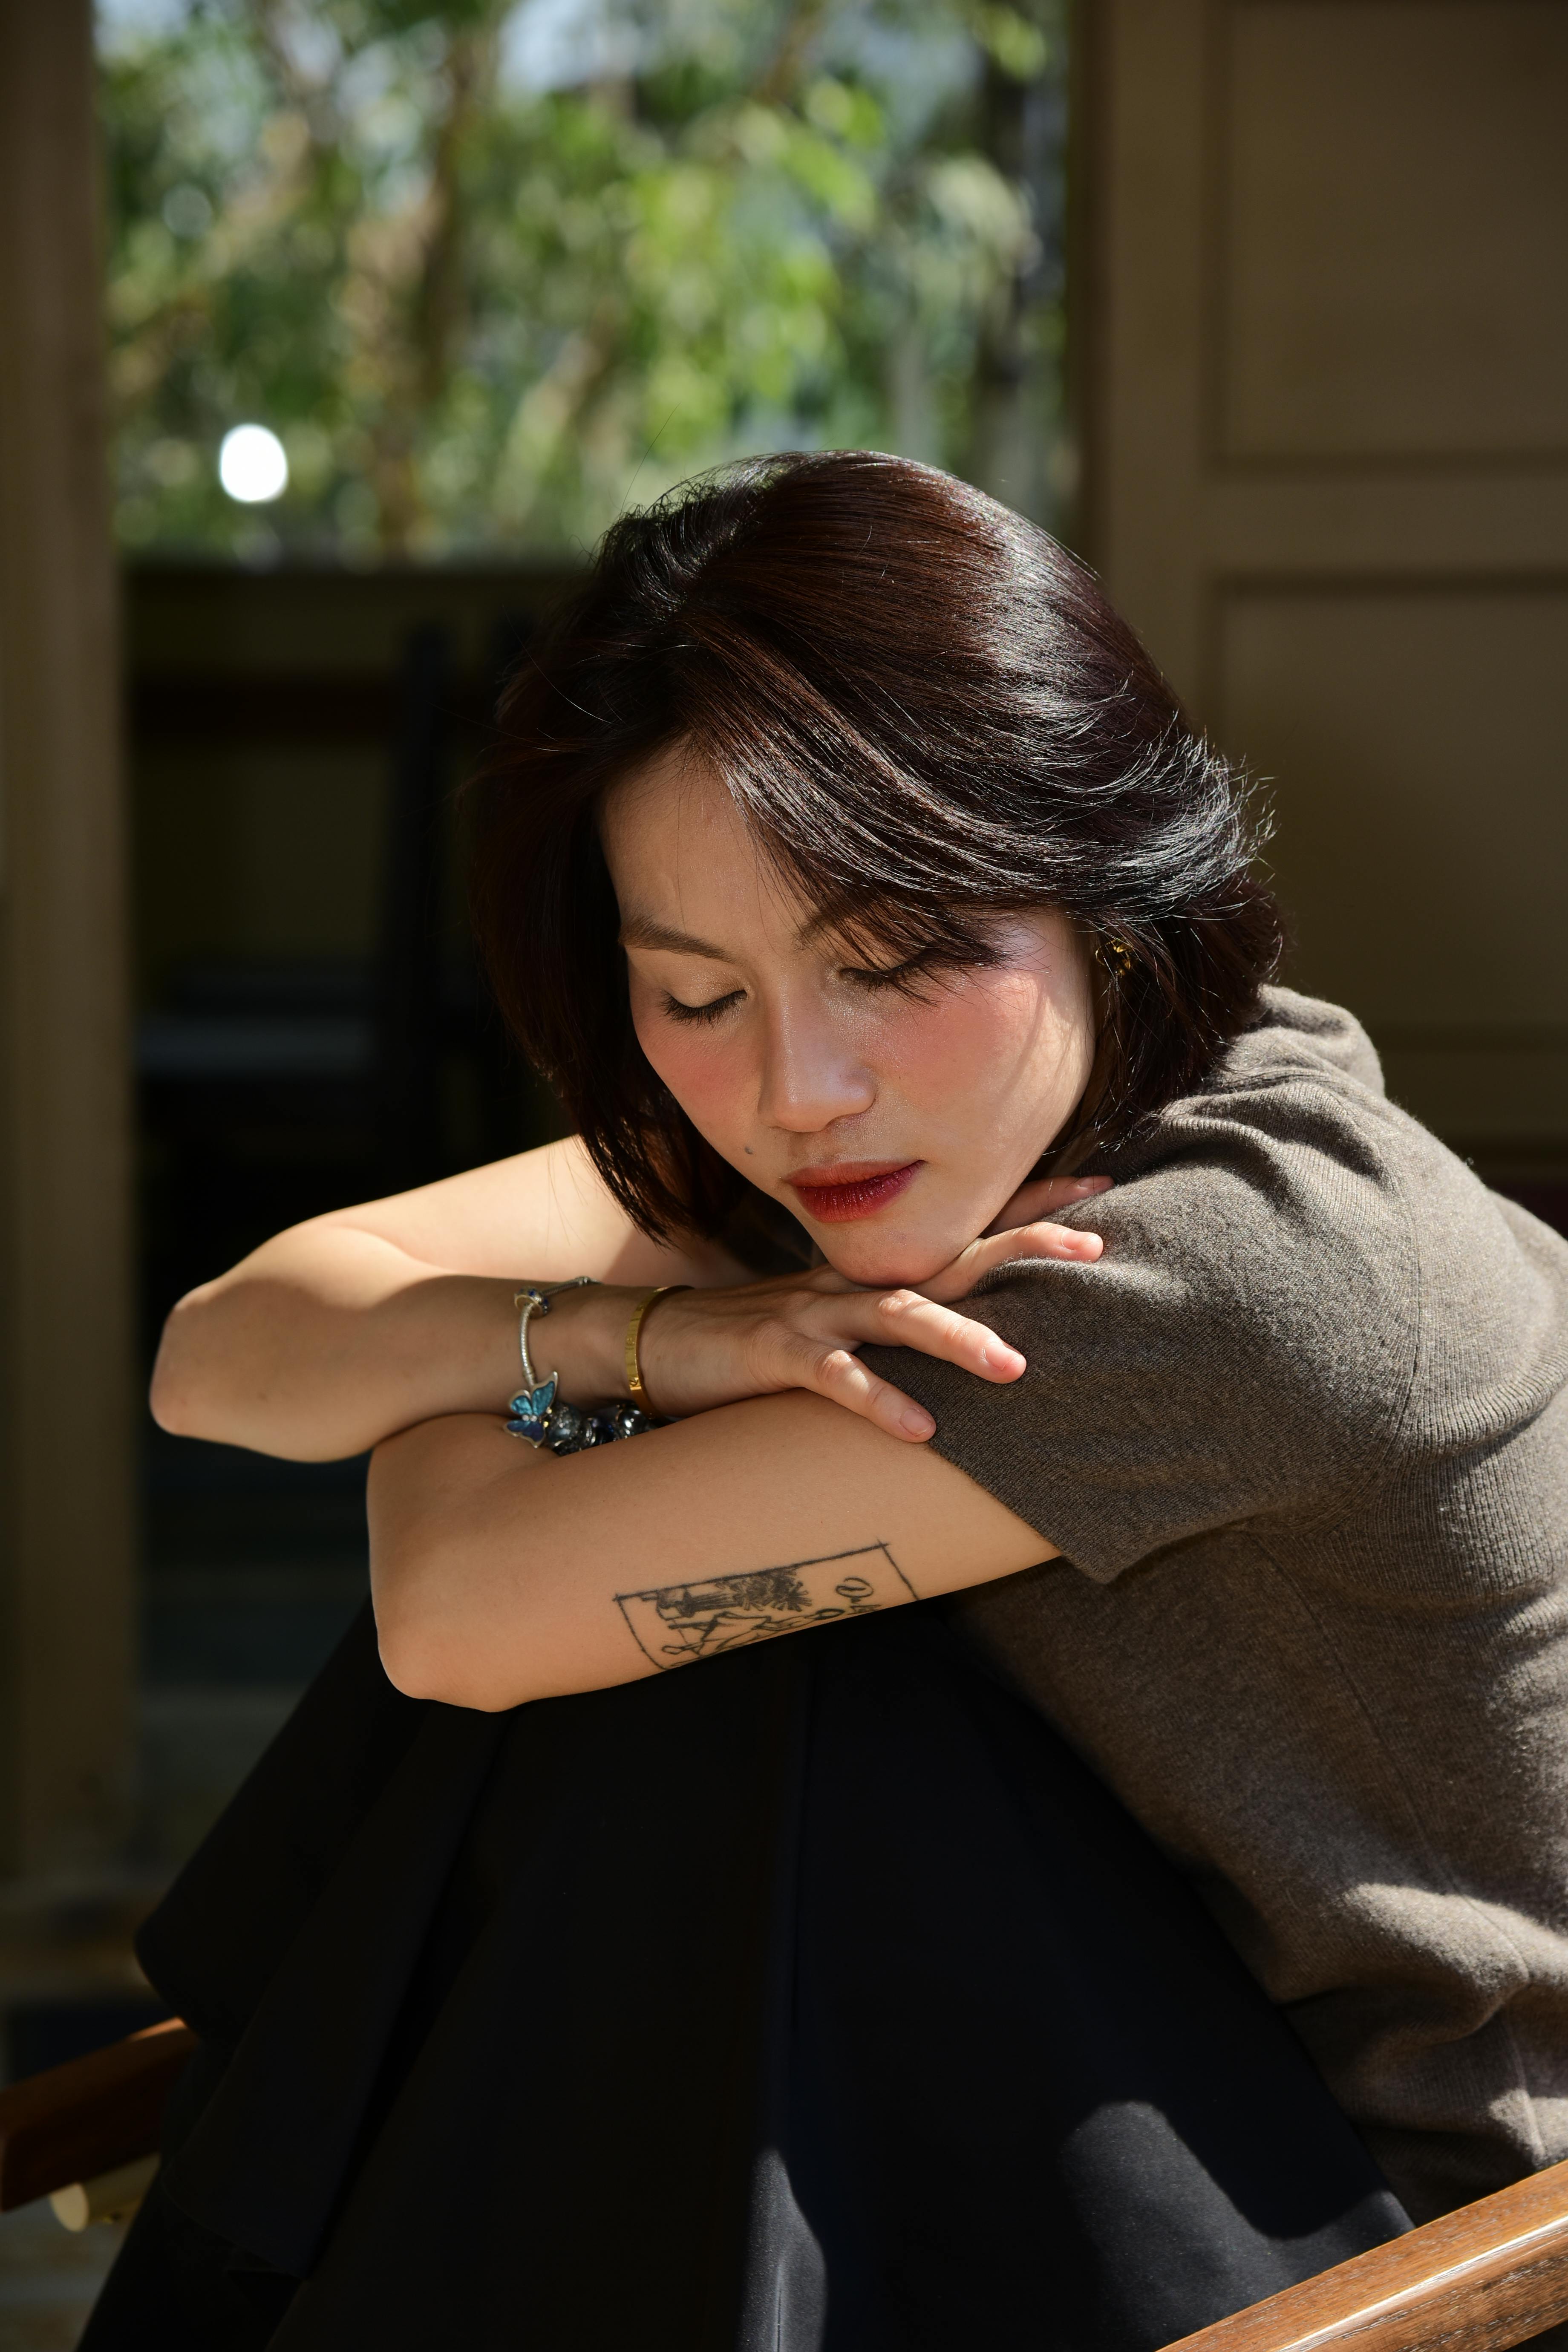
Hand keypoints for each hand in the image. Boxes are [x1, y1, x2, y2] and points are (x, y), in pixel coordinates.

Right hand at [623, 1175, 1109, 1443]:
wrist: (652, 1341)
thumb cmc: (750, 1343)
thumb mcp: (831, 1326)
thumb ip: (890, 1324)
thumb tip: (965, 1334)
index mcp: (871, 1274)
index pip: (963, 1233)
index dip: (1028, 1212)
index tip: (1099, 1194)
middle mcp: (850, 1283)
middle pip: (950, 1255)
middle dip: (1022, 1248)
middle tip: (1095, 1248)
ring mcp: (811, 1314)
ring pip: (897, 1315)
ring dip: (959, 1337)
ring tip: (1017, 1367)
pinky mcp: (773, 1353)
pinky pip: (834, 1378)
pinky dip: (879, 1400)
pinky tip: (922, 1429)